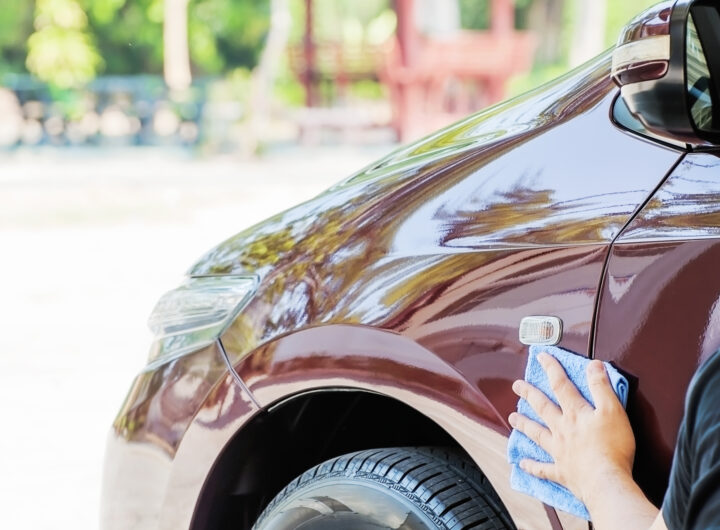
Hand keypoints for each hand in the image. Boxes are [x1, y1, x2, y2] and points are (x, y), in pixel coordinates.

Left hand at [508, 353, 635, 505]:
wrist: (606, 482)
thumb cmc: (613, 448)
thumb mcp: (613, 410)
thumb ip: (602, 387)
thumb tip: (594, 365)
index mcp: (575, 414)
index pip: (561, 385)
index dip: (551, 369)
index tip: (541, 357)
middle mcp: (562, 430)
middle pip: (542, 407)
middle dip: (529, 394)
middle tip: (517, 386)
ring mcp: (559, 451)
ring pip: (536, 434)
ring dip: (524, 424)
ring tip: (512, 418)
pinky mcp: (562, 472)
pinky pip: (542, 469)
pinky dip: (532, 466)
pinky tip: (522, 463)